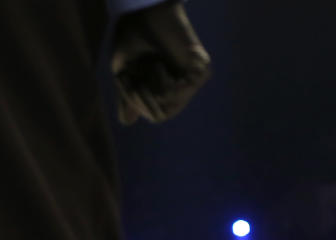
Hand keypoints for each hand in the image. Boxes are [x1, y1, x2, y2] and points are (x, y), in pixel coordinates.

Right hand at [111, 1, 210, 124]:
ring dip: (155, 88)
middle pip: (163, 114)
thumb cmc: (133, 39)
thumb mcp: (123, 71)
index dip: (137, 104)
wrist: (144, 12)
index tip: (125, 82)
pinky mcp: (202, 70)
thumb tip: (127, 122)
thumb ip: (127, 96)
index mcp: (164, 88)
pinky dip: (167, 83)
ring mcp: (193, 80)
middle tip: (136, 77)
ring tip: (153, 64)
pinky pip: (185, 92)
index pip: (155, 114)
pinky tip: (160, 66)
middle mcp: (181, 87)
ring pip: (173, 105)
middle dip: (143, 100)